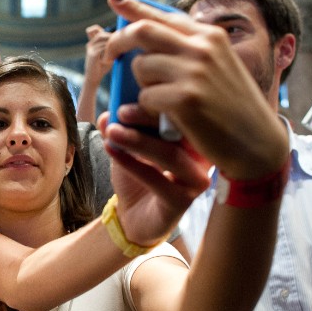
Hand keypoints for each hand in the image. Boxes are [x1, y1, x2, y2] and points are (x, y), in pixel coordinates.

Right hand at [83, 24, 114, 86]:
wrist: (94, 77)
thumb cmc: (102, 66)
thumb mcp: (106, 55)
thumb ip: (110, 47)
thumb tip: (121, 39)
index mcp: (92, 43)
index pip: (94, 29)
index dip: (104, 31)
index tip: (113, 37)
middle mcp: (90, 44)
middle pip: (100, 34)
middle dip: (109, 37)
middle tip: (117, 43)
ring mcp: (90, 49)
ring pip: (103, 41)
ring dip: (111, 44)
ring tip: (117, 50)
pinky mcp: (92, 55)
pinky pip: (102, 48)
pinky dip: (109, 50)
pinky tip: (113, 55)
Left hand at [97, 111, 211, 245]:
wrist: (135, 218)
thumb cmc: (139, 177)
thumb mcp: (128, 146)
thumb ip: (120, 126)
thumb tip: (109, 111)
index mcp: (196, 136)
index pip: (183, 112)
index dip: (157, 100)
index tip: (131, 92)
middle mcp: (203, 157)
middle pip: (180, 131)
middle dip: (147, 118)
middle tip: (120, 111)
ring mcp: (196, 180)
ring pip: (169, 156)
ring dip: (137, 141)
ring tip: (112, 132)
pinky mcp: (183, 201)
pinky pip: (157, 180)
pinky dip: (131, 163)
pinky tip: (111, 151)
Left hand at [103, 0, 288, 180]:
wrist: (256, 143)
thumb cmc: (232, 109)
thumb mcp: (219, 67)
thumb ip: (190, 49)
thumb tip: (148, 32)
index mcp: (210, 36)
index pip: (163, 14)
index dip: (135, 8)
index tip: (116, 2)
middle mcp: (202, 48)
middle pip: (143, 30)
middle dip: (118, 41)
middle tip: (109, 56)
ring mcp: (194, 72)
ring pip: (140, 67)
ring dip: (141, 85)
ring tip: (160, 100)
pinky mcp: (185, 99)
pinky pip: (145, 98)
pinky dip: (147, 110)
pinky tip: (167, 118)